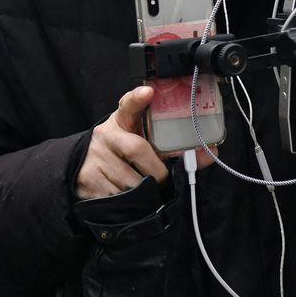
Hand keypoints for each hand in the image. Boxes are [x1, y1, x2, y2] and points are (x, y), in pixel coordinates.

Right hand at [75, 86, 215, 199]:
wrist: (84, 169)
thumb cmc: (121, 154)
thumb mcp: (141, 144)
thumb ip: (172, 147)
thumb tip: (211, 154)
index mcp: (121, 122)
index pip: (128, 105)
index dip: (138, 98)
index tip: (148, 93)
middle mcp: (105, 136)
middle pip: (138, 150)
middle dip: (157, 171)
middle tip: (162, 180)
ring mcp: (95, 157)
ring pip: (129, 180)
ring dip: (143, 192)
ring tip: (144, 192)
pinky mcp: (88, 179)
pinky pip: (117, 196)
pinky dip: (129, 203)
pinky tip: (128, 200)